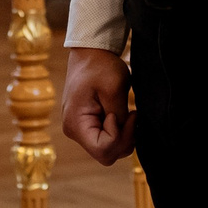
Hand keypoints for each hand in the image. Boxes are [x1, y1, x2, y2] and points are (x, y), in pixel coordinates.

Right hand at [59, 46, 135, 164]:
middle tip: (133, 115)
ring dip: (123, 136)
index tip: (125, 114)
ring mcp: (80, 129)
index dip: (119, 136)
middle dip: (124, 139)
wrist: (90, 52)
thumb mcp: (114, 88)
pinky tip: (123, 115)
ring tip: (128, 113)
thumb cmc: (100, 65)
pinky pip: (106, 140)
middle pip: (106, 154)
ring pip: (108, 150)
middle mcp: (74, 131)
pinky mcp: (87, 125)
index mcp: (76, 123)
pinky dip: (119, 132)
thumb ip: (120, 116)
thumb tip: (124, 135)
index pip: (103, 150)